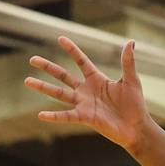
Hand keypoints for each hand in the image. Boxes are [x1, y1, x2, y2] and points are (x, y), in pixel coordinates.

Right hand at [26, 37, 151, 151]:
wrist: (136, 127)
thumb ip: (128, 62)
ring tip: (27, 80)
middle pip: (63, 76)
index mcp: (97, 79)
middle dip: (48, 67)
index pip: (81, 61)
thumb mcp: (131, 80)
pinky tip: (40, 114)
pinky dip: (54, 116)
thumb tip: (131, 42)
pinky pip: (66, 116)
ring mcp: (83, 104)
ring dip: (43, 87)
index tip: (60, 38)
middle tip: (32, 59)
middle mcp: (86, 90)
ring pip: (59, 93)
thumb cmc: (135, 104)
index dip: (72, 50)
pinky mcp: (85, 117)